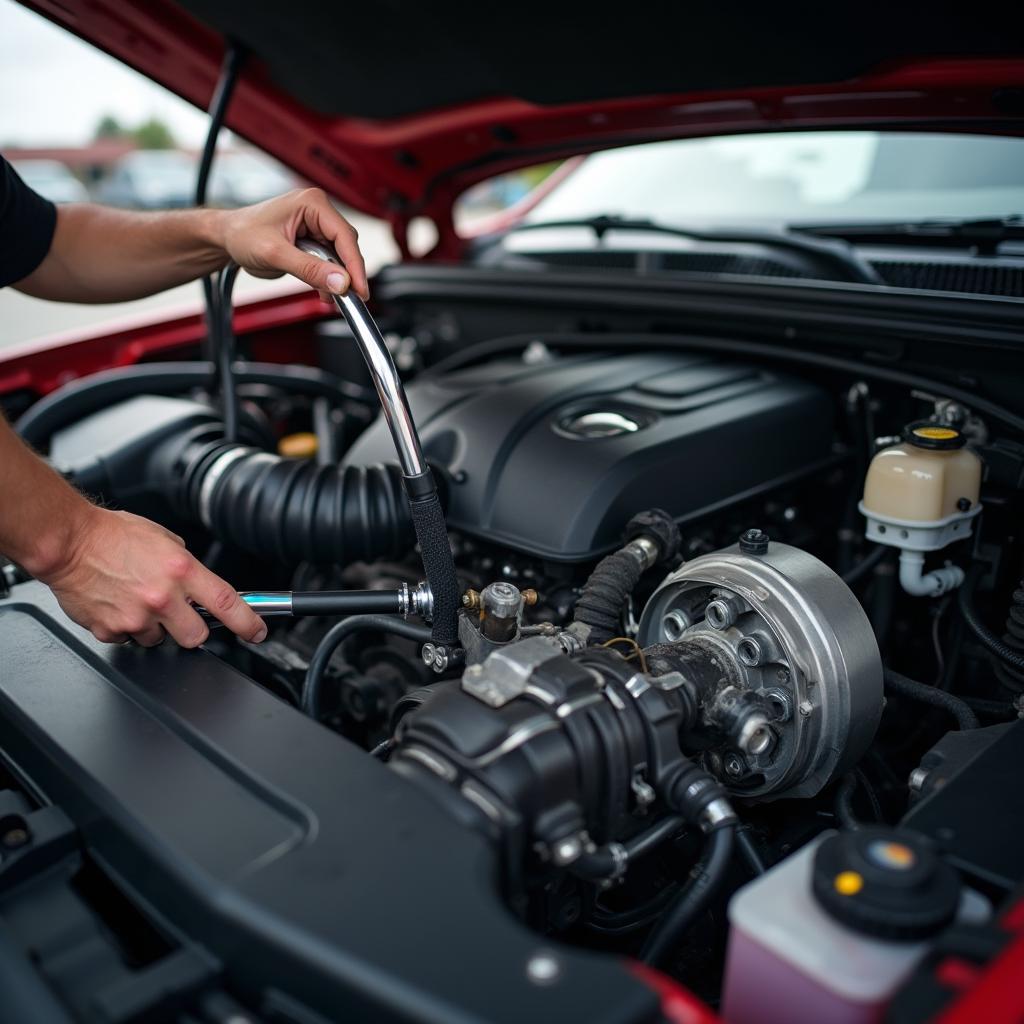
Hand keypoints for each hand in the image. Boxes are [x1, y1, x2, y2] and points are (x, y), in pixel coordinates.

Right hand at [40, 507, 266, 647]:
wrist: (67, 543)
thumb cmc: (111, 535)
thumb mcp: (164, 539)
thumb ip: (185, 565)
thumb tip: (197, 584)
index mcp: (181, 571)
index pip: (227, 603)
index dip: (247, 623)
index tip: (257, 632)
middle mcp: (162, 597)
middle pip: (196, 637)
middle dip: (192, 630)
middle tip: (179, 615)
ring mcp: (136, 617)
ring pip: (159, 640)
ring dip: (154, 627)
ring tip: (136, 601)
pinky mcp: (111, 630)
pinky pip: (128, 639)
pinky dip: (125, 627)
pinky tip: (117, 606)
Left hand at [218, 188, 368, 300]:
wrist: (225, 238)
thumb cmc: (242, 233)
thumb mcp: (275, 253)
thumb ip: (309, 269)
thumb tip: (340, 282)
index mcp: (312, 203)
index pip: (344, 236)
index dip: (355, 266)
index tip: (359, 289)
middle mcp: (317, 212)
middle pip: (346, 247)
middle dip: (347, 274)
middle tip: (349, 298)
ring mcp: (315, 227)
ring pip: (340, 257)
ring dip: (337, 279)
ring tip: (331, 298)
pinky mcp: (312, 242)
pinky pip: (329, 263)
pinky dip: (328, 279)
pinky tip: (324, 292)